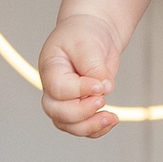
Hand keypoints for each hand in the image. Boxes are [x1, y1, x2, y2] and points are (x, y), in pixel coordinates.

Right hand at [41, 15, 122, 138]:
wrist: (93, 32)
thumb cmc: (84, 33)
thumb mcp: (88, 43)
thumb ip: (94, 66)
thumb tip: (104, 88)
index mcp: (50, 68)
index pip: (58, 88)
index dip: (79, 91)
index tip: (100, 85)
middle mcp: (53, 88)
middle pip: (57, 112)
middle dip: (81, 113)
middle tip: (102, 100)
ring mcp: (64, 100)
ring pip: (69, 125)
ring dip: (90, 126)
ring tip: (112, 117)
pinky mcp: (78, 107)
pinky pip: (82, 127)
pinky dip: (97, 129)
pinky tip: (111, 120)